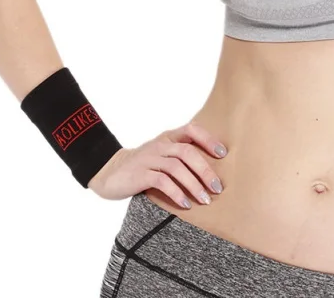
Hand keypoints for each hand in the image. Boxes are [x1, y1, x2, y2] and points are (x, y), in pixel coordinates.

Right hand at [88, 121, 226, 206]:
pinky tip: (185, 204)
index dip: (208, 139)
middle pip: (187, 152)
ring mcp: (149, 158)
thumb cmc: (143, 166)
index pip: (192, 129)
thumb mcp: (162, 155)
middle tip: (217, 187)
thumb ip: (180, 156)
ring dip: (194, 185)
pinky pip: (162, 182)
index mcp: (168, 137)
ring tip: (205, 199)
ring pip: (176, 167)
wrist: (110, 173)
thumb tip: (211, 171)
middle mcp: (160, 145)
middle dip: (205, 170)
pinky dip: (176, 193)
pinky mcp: (140, 174)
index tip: (223, 154)